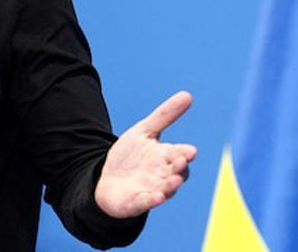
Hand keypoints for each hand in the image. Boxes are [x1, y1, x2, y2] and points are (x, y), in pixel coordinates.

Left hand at [94, 91, 196, 218]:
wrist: (108, 178)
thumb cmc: (131, 156)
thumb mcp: (144, 131)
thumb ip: (165, 115)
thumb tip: (188, 94)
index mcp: (166, 157)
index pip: (180, 154)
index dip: (185, 153)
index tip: (189, 151)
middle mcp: (163, 174)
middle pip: (177, 172)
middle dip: (179, 168)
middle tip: (180, 161)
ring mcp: (152, 189)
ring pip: (166, 189)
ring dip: (171, 186)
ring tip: (173, 181)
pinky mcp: (138, 202)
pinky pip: (147, 202)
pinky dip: (152, 200)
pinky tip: (156, 197)